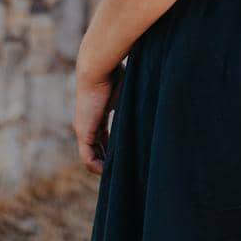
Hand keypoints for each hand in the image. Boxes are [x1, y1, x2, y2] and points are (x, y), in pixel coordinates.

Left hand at [72, 59, 125, 176]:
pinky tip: (109, 171)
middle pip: (97, 147)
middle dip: (108, 159)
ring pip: (92, 154)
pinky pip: (88, 157)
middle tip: (123, 170)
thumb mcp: (125, 91)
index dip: (113, 146)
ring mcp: (83, 128)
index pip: (103, 135)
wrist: (97, 66)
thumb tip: (156, 93)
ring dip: (104, 165)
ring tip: (118, 174)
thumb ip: (133, 100)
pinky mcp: (83, 132)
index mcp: (97, 112)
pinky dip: (97, 166)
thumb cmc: (115, 73)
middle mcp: (88, 122)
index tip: (125, 154)